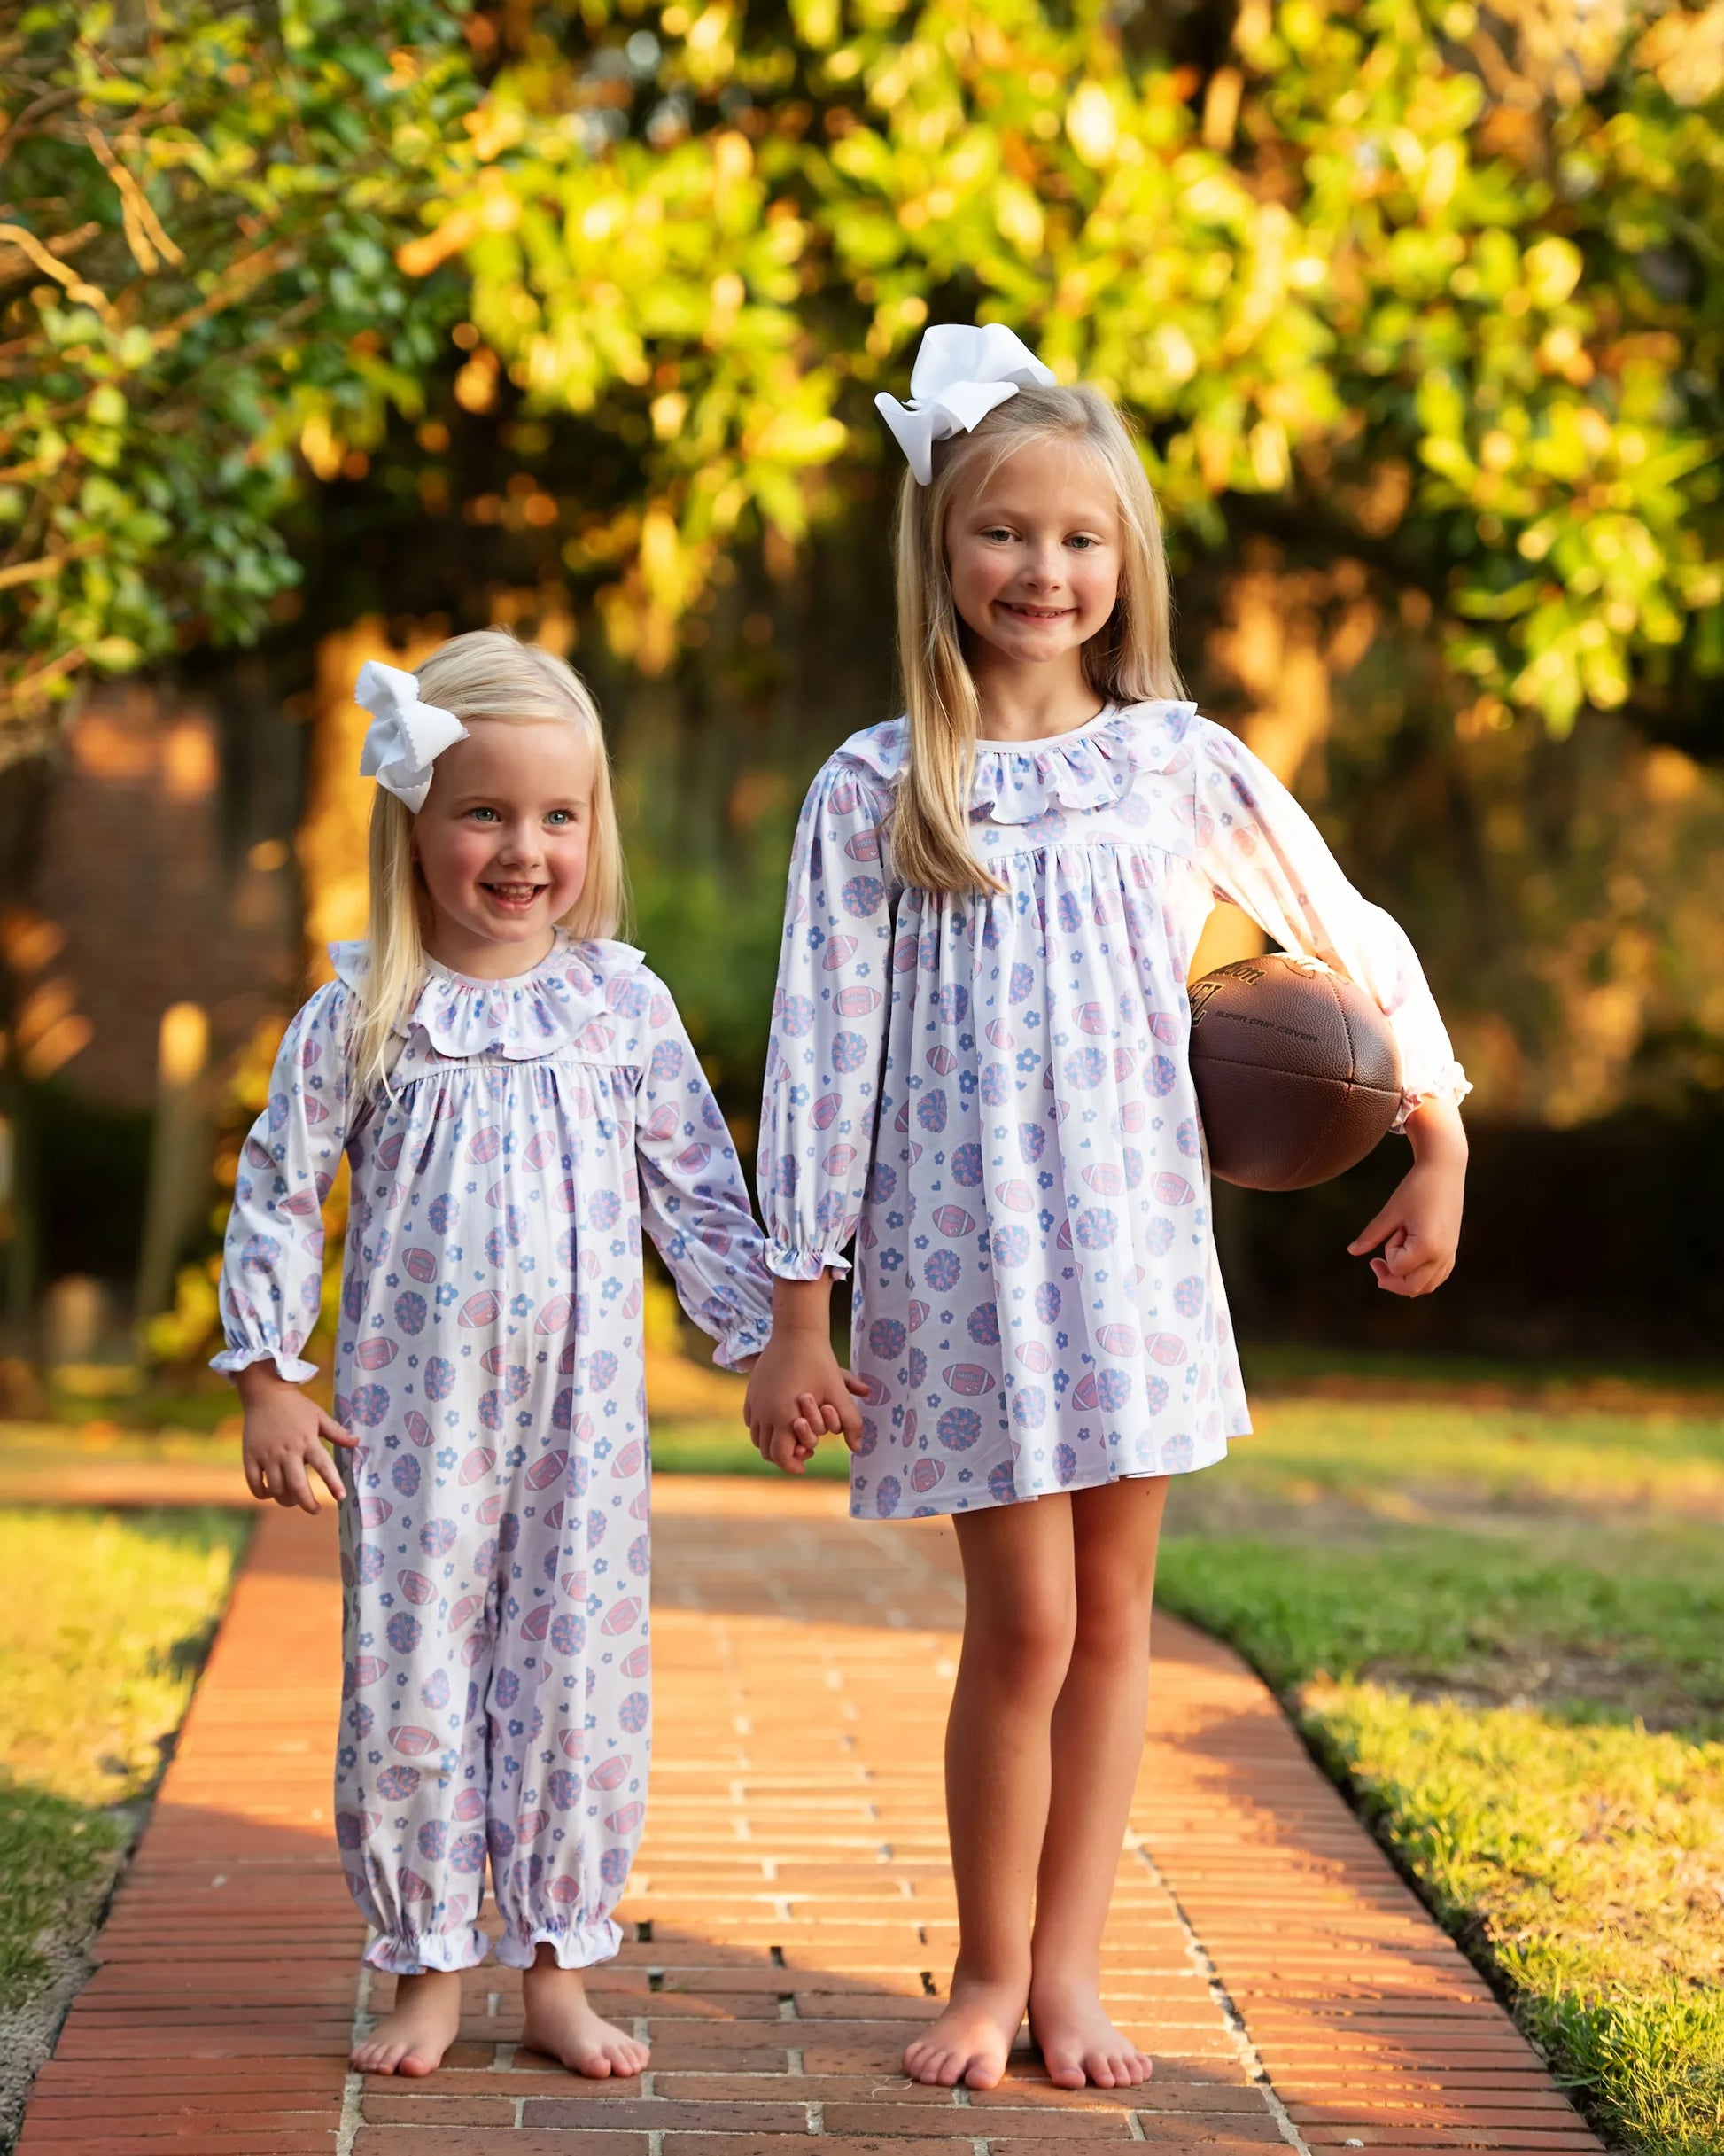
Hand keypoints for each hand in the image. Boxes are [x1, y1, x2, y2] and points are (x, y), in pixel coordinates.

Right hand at [234, 1361, 354, 1511]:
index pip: (324, 1467)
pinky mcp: (250, 1456)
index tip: (341, 1497)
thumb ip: (337, 1432)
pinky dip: (261, 1494)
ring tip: (293, 1501)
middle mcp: (287, 1451)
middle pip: (298, 1486)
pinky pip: (254, 1483)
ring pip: (276, 1489)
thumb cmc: (295, 1406)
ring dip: (286, 1500)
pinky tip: (269, 1495)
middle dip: (308, 1503)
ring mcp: (267, 1455)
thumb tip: (357, 1442)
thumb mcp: (319, 1416)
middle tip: (315, 1510)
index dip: (333, 1484)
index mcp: (307, 1441)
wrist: (264, 1393)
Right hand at [744, 1276, 864, 1473]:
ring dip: (772, 1442)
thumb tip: (859, 1448)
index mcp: (784, 1417)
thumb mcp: (838, 1393)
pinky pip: (751, 1420)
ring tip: (791, 1437)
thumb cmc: (820, 1363)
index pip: (781, 1457)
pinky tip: (779, 1420)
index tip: (805, 1466)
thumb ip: (851, 1422)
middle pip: (766, 1451)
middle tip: (803, 1452)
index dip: (793, 1466)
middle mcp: (765, 1413)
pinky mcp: (751, 1392)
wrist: (796, 1332)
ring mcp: (755, 1402)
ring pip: (757, 1437)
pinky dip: (763, 1427)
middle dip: (784, 1456)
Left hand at [1347, 1096, 1465, 1297]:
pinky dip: (1420, 1277)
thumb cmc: (1416, 1187)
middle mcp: (1442, 1255)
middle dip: (1391, 1281)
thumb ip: (1371, 1235)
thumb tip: (1352, 1252)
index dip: (1388, 1251)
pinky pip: (1437, 1277)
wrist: (1445, 1169)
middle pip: (1412, 1288)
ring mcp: (1449, 1254)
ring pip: (1426, 1287)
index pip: (1398, 1268)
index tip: (1395, 1228)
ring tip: (1390, 1264)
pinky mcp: (1452, 1250)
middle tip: (1375, 1264)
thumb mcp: (1390, 1212)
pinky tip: (1408, 1265)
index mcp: (1428, 1247)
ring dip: (1405, 1282)